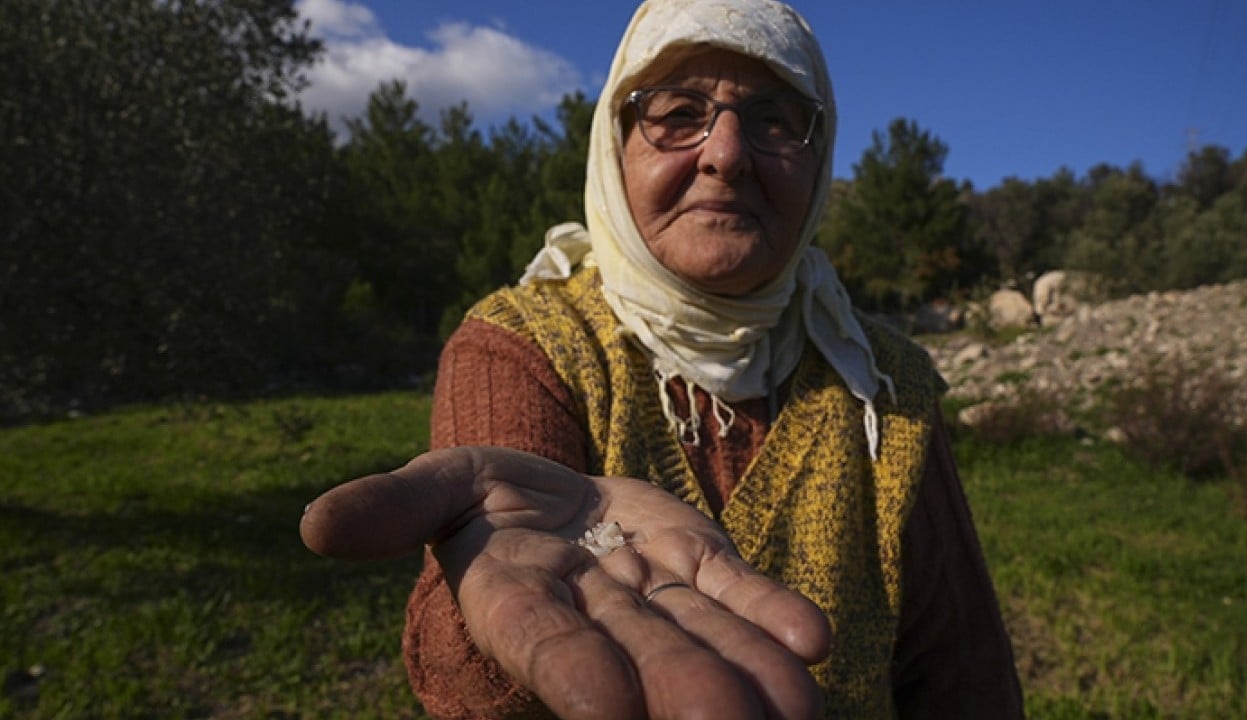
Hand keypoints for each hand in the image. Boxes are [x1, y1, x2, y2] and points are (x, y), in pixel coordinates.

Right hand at [300, 446, 830, 719]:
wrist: (549, 496)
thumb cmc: (480, 499)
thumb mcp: (434, 487)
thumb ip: (390, 508)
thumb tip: (314, 527)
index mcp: (517, 601)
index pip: (545, 645)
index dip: (573, 674)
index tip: (606, 710)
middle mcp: (591, 616)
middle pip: (641, 659)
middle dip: (685, 692)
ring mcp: (651, 597)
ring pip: (702, 639)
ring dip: (748, 672)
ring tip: (797, 708)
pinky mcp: (696, 566)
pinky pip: (734, 594)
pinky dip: (770, 615)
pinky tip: (813, 641)